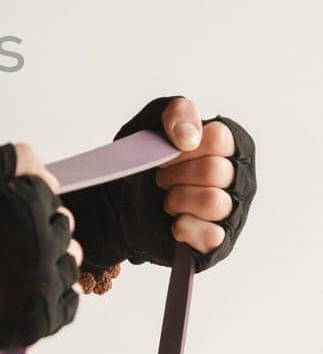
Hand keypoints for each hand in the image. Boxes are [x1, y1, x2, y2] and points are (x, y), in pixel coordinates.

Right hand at [0, 140, 82, 353]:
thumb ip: (14, 160)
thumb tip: (50, 176)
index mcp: (25, 208)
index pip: (48, 192)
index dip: (23, 198)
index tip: (2, 211)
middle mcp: (40, 246)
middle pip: (63, 225)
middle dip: (39, 226)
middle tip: (7, 237)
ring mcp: (43, 287)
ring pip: (70, 261)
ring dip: (50, 258)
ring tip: (16, 263)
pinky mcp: (42, 321)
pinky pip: (70, 300)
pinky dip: (55, 293)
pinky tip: (28, 289)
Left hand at [74, 93, 257, 274]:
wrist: (117, 201)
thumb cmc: (143, 161)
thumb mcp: (152, 122)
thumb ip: (177, 112)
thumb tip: (190, 137)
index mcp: (227, 146)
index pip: (219, 139)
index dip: (184, 148)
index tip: (167, 153)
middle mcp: (236, 178)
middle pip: (215, 171)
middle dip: (177, 174)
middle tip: (162, 178)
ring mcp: (231, 211)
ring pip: (215, 202)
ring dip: (179, 200)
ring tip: (168, 200)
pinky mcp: (218, 241)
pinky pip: (212, 235)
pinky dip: (185, 228)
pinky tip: (174, 223)